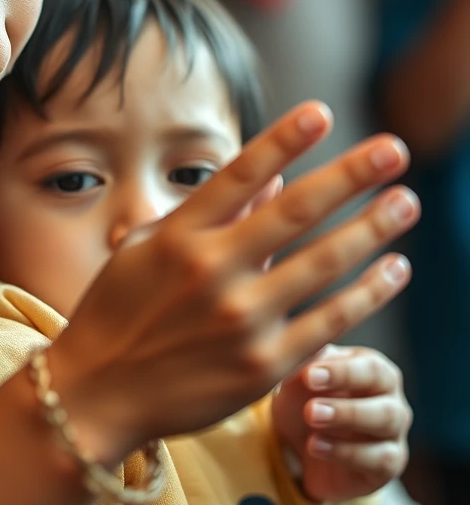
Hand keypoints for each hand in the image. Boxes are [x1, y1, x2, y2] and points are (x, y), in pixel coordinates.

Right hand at [49, 101, 418, 466]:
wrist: (98, 393)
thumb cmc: (116, 311)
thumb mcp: (147, 249)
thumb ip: (208, 214)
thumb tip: (270, 178)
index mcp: (178, 237)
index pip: (240, 175)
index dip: (284, 140)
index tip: (322, 112)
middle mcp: (212, 272)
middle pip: (295, 212)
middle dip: (350, 175)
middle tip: (395, 147)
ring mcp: (241, 320)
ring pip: (323, 264)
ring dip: (371, 228)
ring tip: (406, 200)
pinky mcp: (265, 366)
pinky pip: (330, 322)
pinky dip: (368, 293)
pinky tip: (396, 268)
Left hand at [272, 345, 410, 501]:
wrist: (302, 444)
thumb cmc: (304, 398)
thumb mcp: (297, 379)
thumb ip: (304, 361)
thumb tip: (307, 345)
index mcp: (372, 367)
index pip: (369, 366)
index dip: (340, 372)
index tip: (308, 376)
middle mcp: (390, 395)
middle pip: (383, 394)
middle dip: (346, 398)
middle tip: (310, 410)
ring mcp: (394, 430)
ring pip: (386, 421)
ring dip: (347, 420)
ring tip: (311, 422)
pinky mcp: (390, 463)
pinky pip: (380, 459)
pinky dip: (345, 453)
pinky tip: (315, 447)